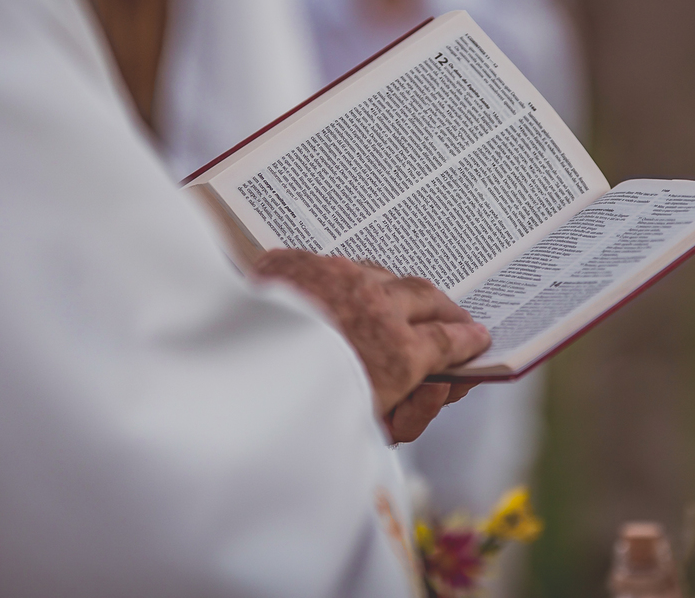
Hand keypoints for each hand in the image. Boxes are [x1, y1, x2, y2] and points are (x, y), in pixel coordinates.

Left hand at [251, 250, 488, 441]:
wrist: (217, 388)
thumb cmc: (296, 424)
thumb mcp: (369, 432)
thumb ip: (410, 410)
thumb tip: (440, 384)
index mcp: (399, 353)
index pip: (449, 340)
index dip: (466, 341)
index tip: (477, 338)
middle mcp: (376, 306)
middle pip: (426, 298)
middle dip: (445, 309)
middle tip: (455, 317)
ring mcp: (335, 277)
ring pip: (381, 274)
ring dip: (395, 290)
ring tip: (401, 301)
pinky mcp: (295, 262)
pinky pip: (332, 265)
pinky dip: (344, 280)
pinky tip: (341, 290)